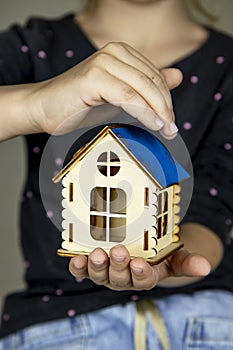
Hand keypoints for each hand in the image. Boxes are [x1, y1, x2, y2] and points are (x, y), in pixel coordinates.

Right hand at [29, 42, 181, 137]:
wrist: (44, 108)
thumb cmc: (78, 106)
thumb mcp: (119, 98)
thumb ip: (146, 87)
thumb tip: (178, 76)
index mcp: (121, 53)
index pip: (156, 76)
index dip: (167, 100)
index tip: (171, 122)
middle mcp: (113, 52)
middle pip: (152, 80)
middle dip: (166, 107)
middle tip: (171, 129)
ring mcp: (102, 62)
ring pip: (143, 87)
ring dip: (159, 111)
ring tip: (165, 129)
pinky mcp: (93, 77)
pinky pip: (127, 96)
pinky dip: (143, 112)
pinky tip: (153, 124)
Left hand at [69, 245, 210, 290]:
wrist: (141, 249)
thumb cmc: (159, 254)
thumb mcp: (175, 257)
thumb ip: (187, 262)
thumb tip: (205, 266)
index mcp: (144, 277)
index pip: (143, 280)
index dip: (140, 274)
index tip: (140, 264)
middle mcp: (124, 278)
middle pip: (119, 278)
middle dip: (118, 266)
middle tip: (118, 253)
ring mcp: (106, 273)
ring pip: (100, 275)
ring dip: (97, 266)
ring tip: (97, 254)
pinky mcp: (92, 265)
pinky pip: (82, 270)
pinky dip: (77, 266)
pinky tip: (75, 258)